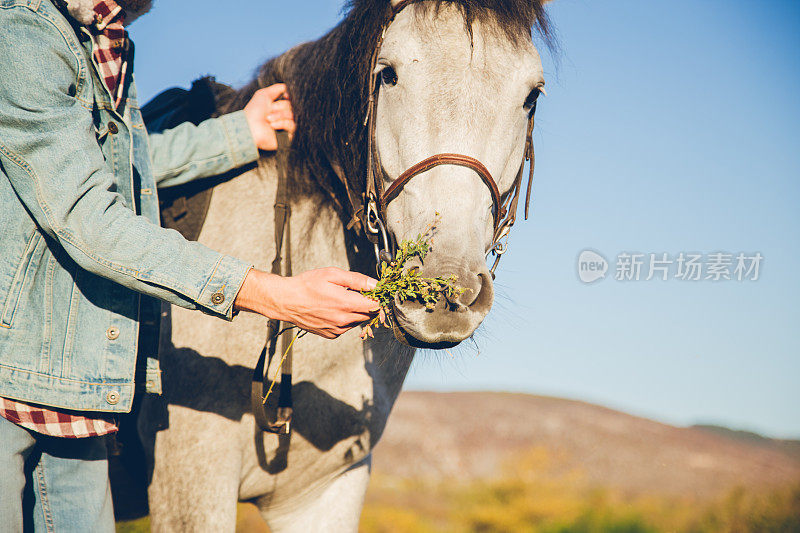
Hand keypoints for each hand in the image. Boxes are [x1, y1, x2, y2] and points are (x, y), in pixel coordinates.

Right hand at [234, 268, 379, 338]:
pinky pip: (347, 327)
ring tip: (343, 299)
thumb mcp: (333, 275)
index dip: (379, 298)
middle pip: (369, 315)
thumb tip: (375, 284)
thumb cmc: (307, 285)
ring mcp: (337, 329)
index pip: (376, 306)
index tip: (376, 291)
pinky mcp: (331, 334)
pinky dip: (346, 319)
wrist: (286, 301)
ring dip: (357, 312)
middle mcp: (343, 321)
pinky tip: (335, 309)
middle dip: (369, 304)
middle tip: (360, 293)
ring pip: (358, 321)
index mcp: (346, 304)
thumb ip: (357, 280)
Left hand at [243, 83, 294, 150]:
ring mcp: (286, 124)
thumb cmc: (254, 111)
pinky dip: (282, 123)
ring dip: (280, 115)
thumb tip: (288, 88)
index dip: (289, 96)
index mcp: (278, 105)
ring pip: (293, 115)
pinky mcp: (288, 134)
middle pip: (292, 105)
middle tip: (270, 110)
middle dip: (280, 106)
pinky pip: (292, 125)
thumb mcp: (263, 94)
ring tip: (268, 119)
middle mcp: (283, 114)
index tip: (285, 96)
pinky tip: (272, 125)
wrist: (250, 128)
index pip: (292, 98)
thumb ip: (277, 88)